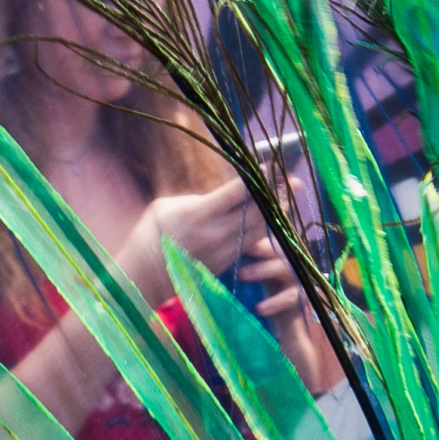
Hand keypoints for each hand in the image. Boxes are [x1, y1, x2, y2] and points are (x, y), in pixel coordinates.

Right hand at [137, 169, 318, 343]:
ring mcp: (223, 252)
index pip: (237, 193)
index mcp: (200, 215)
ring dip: (274, 214)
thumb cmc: (151, 232)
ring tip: (287, 198)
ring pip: (258, 230)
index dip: (258, 179)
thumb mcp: (168, 205)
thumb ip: (200, 199)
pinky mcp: (226, 264)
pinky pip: (250, 245)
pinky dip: (262, 231)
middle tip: (294, 181)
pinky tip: (270, 219)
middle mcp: (216, 234)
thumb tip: (223, 196)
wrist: (144, 273)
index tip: (272, 167)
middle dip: (276, 196)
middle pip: (256, 213)